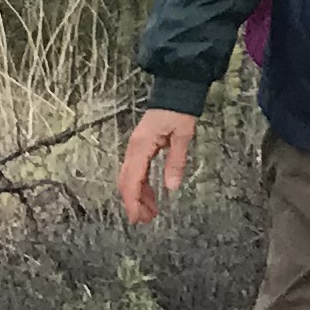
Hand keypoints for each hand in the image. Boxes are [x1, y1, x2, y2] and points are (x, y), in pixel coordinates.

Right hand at [118, 108, 196, 225]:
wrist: (175, 89)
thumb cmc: (179, 110)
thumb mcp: (183, 135)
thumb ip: (176, 161)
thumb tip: (171, 188)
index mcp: (141, 146)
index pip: (132, 181)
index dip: (133, 202)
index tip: (137, 219)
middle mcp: (133, 148)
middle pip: (126, 182)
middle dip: (134, 202)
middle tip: (146, 219)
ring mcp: (135, 147)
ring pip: (130, 177)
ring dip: (138, 195)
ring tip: (151, 210)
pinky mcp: (141, 145)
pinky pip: (137, 169)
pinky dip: (142, 184)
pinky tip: (151, 193)